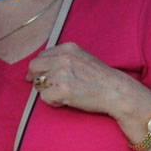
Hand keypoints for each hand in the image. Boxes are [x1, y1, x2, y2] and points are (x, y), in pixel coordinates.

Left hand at [26, 42, 143, 117]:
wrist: (117, 92)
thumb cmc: (101, 79)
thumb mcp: (82, 58)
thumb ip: (64, 58)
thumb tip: (44, 64)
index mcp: (68, 48)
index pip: (42, 55)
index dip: (38, 67)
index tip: (36, 74)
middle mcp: (63, 57)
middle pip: (34, 66)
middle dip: (35, 77)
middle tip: (40, 86)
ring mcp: (61, 73)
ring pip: (39, 83)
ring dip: (47, 90)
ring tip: (63, 94)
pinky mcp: (61, 89)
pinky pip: (44, 97)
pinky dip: (53, 102)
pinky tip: (66, 101)